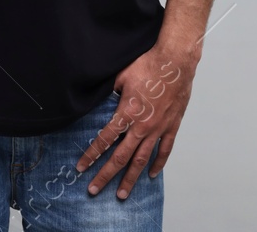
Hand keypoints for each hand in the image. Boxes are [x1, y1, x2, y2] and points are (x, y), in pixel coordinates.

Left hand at [75, 39, 197, 200]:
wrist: (175, 63)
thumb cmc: (147, 65)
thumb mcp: (120, 77)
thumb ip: (109, 93)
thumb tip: (98, 99)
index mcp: (127, 113)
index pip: (105, 140)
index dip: (91, 155)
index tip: (81, 167)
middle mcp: (142, 126)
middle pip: (121, 157)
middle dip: (106, 175)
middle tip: (94, 190)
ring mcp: (158, 129)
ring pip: (142, 160)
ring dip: (130, 178)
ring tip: (122, 194)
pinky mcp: (171, 126)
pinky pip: (164, 150)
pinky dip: (157, 164)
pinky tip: (150, 175)